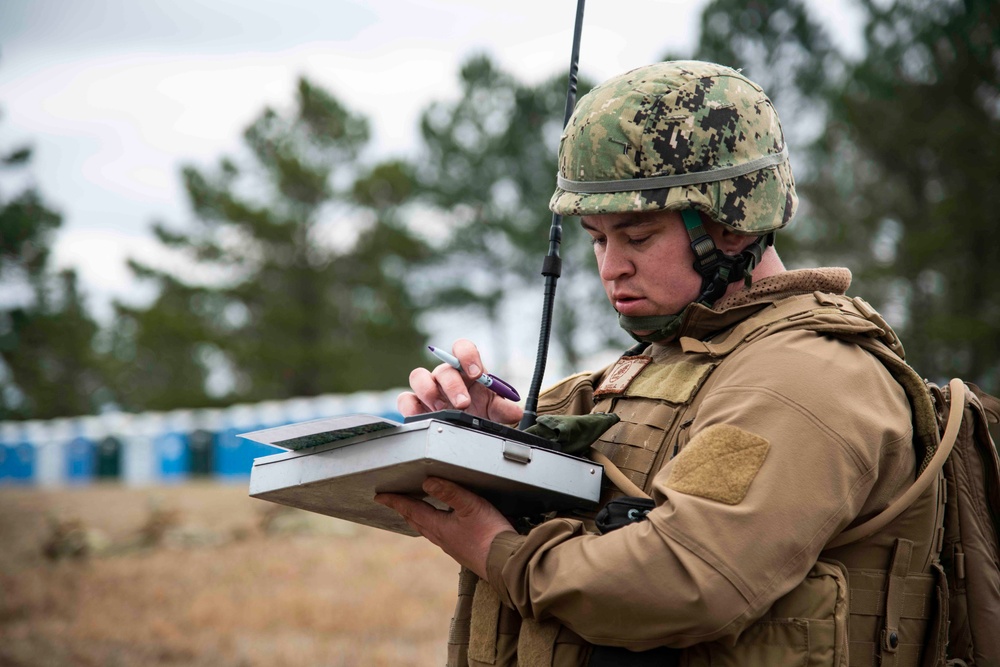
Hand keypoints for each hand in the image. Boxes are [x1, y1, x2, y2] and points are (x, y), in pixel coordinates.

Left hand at [374, 477, 514, 579]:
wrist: (504, 563)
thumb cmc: (489, 535)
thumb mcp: (470, 506)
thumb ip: (449, 492)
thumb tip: (427, 481)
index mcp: (438, 526)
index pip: (411, 509)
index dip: (395, 501)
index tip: (380, 497)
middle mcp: (441, 538)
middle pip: (416, 521)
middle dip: (404, 510)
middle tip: (393, 502)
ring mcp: (451, 546)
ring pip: (427, 530)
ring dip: (417, 518)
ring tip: (413, 512)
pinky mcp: (463, 551)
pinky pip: (440, 536)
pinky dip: (433, 527)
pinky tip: (443, 527)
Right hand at [397, 339, 523, 423]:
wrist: (468, 428)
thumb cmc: (480, 410)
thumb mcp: (495, 409)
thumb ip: (503, 408)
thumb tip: (514, 411)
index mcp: (466, 368)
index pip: (462, 348)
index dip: (467, 356)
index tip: (476, 373)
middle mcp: (445, 375)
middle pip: (443, 368)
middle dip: (453, 385)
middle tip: (463, 403)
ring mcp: (428, 388)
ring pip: (418, 376)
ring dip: (429, 391)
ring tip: (441, 408)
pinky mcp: (415, 404)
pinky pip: (405, 399)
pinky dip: (410, 406)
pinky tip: (422, 415)